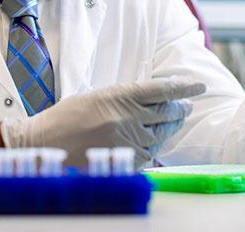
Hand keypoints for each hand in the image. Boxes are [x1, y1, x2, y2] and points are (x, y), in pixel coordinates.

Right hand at [0, 76, 205, 167]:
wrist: (47, 143)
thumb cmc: (66, 116)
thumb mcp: (95, 96)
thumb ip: (122, 97)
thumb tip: (147, 99)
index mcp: (118, 96)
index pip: (160, 89)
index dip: (182, 86)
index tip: (197, 85)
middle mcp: (127, 117)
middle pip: (166, 111)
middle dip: (180, 107)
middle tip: (187, 104)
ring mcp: (128, 140)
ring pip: (161, 133)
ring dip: (171, 126)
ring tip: (175, 120)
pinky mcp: (125, 160)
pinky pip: (150, 152)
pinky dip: (155, 144)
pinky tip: (155, 139)